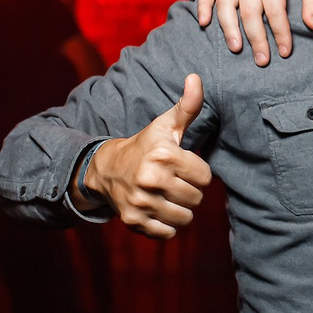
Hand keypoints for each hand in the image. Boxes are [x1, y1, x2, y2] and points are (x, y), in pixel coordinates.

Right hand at [78, 75, 212, 238]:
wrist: (107, 169)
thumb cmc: (145, 145)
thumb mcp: (166, 125)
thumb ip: (187, 106)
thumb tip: (196, 78)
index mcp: (163, 155)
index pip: (206, 177)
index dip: (197, 172)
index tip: (182, 166)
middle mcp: (150, 179)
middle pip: (197, 199)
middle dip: (189, 191)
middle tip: (173, 181)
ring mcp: (141, 202)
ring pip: (185, 218)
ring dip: (180, 209)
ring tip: (166, 195)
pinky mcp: (134, 222)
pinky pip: (168, 233)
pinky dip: (166, 226)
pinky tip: (157, 210)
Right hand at [196, 0, 312, 65]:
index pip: (275, 10)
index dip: (280, 34)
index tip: (285, 52)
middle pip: (249, 12)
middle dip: (256, 39)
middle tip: (262, 61)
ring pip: (225, 4)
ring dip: (229, 29)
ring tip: (236, 48)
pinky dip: (203, 6)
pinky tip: (204, 23)